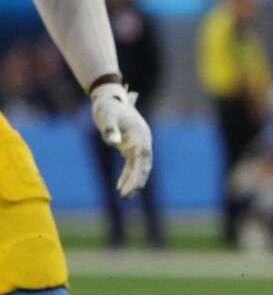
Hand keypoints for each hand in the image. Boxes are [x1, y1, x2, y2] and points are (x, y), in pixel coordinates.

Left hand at [90, 82, 152, 197]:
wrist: (109, 97)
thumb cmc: (108, 106)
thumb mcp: (106, 115)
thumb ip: (109, 128)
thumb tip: (112, 142)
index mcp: (141, 136)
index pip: (142, 160)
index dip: (137, 175)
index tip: (128, 188)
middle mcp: (142, 142)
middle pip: (143, 166)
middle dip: (136, 182)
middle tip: (126, 197)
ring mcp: (137, 145)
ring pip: (139, 167)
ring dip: (133, 181)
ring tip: (124, 197)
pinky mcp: (130, 146)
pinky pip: (131, 164)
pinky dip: (127, 175)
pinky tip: (119, 186)